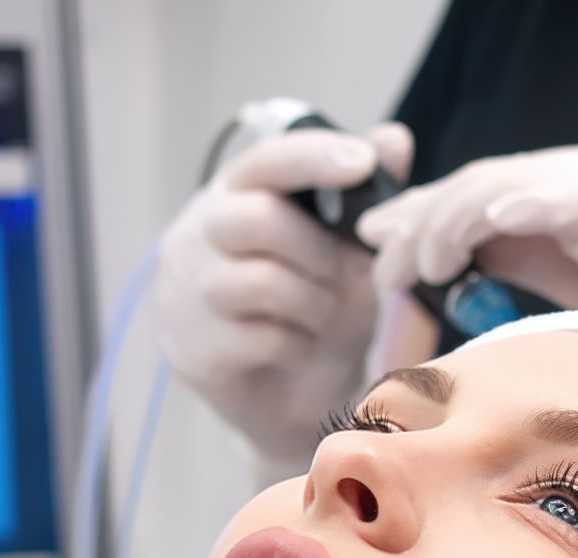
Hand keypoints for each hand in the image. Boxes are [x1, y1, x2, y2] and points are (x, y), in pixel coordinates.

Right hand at [157, 123, 413, 463]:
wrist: (292, 398)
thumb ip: (366, 195)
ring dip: (312, 302)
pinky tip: (295, 347)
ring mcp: (184, 296)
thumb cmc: (314, 309)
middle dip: (317, 249)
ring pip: (261, 282)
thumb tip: (393, 138)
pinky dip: (295, 344)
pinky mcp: (191, 350)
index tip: (362, 163)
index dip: (312, 158)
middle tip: (342, 273)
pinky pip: (260, 338)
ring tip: (319, 315)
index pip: (263, 161)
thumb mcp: (349, 251)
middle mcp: (196, 237)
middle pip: (255, 219)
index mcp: (231, 197)